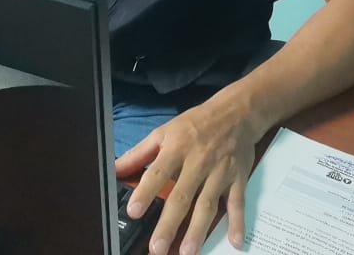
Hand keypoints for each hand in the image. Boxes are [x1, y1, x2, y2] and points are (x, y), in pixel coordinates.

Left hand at [114, 94, 263, 254]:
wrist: (236, 112)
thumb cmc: (196, 124)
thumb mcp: (164, 132)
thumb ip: (139, 154)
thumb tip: (115, 169)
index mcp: (177, 148)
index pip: (158, 172)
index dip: (145, 192)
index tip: (134, 211)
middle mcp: (199, 162)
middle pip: (182, 196)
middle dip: (169, 224)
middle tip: (157, 247)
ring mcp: (220, 172)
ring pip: (208, 204)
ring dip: (198, 229)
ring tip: (187, 251)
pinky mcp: (238, 179)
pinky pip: (237, 203)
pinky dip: (238, 222)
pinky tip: (235, 241)